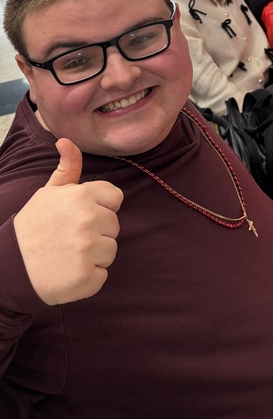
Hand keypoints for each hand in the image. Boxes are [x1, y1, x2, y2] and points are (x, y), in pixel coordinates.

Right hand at [13, 138, 123, 305]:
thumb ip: (66, 168)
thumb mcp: (48, 193)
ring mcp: (89, 250)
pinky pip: (103, 274)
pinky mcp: (87, 278)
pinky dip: (88, 276)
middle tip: (70, 237)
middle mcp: (88, 220)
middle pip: (114, 225)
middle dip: (97, 231)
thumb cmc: (33, 227)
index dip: (100, 207)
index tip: (80, 215)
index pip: (115, 198)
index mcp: (81, 196)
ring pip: (110, 250)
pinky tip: (68, 271)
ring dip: (94, 255)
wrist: (10, 266)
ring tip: (68, 254)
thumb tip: (67, 141)